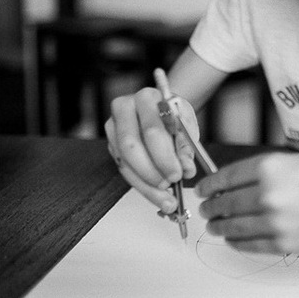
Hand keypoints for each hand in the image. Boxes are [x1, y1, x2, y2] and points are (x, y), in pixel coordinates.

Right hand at [105, 87, 197, 212]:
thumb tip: (187, 170)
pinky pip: (123, 169)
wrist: (161, 108)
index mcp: (146, 98)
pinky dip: (141, 185)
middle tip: (169, 186)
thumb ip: (187, 146)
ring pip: (125, 161)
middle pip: (131, 146)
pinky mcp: (111, 144)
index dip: (164, 156)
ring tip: (166, 199)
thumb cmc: (174, 115)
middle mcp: (124, 109)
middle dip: (152, 171)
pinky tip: (156, 195)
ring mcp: (113, 127)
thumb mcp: (187, 124)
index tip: (178, 174)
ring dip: (146, 184)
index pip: (152, 130)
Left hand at [196, 153, 298, 254]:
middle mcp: (269, 193)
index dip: (209, 185)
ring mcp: (276, 221)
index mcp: (271, 166)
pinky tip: (234, 238)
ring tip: (216, 225)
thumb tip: (231, 183)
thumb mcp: (295, 159)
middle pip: (225, 204)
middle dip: (211, 208)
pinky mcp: (285, 243)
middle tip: (206, 209)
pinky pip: (250, 245)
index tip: (203, 189)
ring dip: (219, 227)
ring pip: (233, 228)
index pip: (225, 178)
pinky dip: (237, 242)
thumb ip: (263, 170)